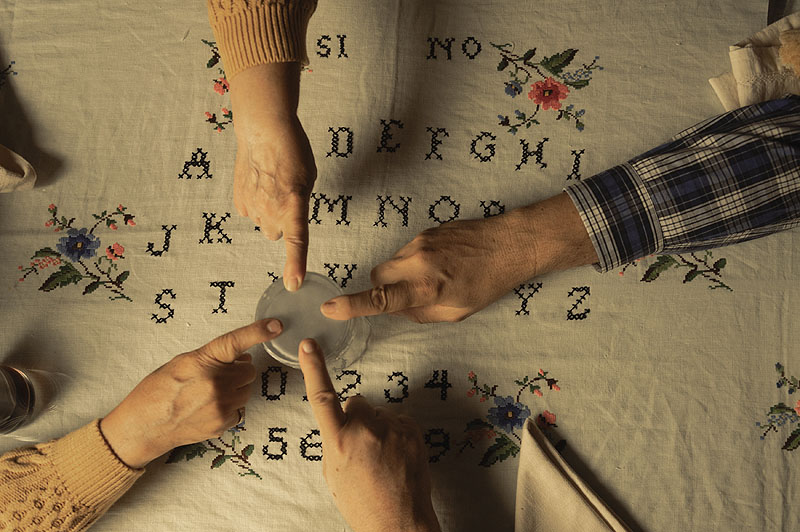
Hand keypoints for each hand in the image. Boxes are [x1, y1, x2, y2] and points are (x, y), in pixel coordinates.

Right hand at [100, 319, 282, 468]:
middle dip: (238, 371)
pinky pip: (239, 409)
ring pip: (246, 390)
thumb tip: (241, 357)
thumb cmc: (157, 391)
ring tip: (209, 393)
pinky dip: (229, 407)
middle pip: (248, 370)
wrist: (144, 427)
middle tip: (218, 375)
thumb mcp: (181, 363)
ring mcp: (221, 405)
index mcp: (203, 361)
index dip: (258, 332)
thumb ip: (212, 358)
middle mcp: (216, 383)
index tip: (276, 326)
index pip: (236, 341)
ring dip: (235, 389)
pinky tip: (208, 408)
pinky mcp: (223, 423)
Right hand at [229, 63, 316, 290]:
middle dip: (281, 222)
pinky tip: (258, 183)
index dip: (295, 265)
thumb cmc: (291, 150)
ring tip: (271, 185)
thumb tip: (290, 217)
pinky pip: (249, 212)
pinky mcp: (239, 200)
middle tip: (285, 197)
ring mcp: (252, 207)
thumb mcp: (308, 179)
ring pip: (262, 223)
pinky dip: (254, 203)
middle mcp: (271, 210)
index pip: (296, 241)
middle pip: (276, 233)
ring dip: (267, 212)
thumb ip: (301, 204)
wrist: (263, 129)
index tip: (293, 284)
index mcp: (294, 205)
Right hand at [299, 339, 439, 531]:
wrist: (398, 522)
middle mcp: (364, 429)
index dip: (313, 367)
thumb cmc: (362, 503)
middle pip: (357, 402)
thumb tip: (343, 424)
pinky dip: (397, 434)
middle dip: (358, 418)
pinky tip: (397, 457)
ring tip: (383, 459)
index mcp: (338, 441)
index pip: (322, 396)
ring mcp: (391, 428)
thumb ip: (336, 440)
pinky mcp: (411, 428)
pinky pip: (399, 420)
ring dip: (380, 428)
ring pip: (380, 414)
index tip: (308, 344)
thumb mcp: (334, 472)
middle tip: (364, 448)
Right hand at [320, 192, 597, 322]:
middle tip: (408, 295)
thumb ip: (421, 313)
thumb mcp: (457, 312)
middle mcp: (418, 262)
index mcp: (426, 287)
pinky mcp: (427, 229)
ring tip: (436, 276)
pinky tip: (443, 263)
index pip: (381, 299)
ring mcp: (421, 241)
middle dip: (384, 287)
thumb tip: (398, 310)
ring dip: (403, 273)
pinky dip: (416, 261)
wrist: (511, 243)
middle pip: (378, 275)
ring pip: (393, 261)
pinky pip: (408, 250)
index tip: (329, 308)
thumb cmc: (489, 283)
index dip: (352, 306)